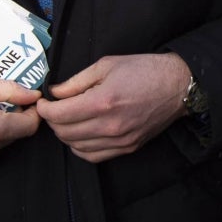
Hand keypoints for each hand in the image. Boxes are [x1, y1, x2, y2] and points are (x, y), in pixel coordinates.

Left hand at [40, 53, 191, 162]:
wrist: (177, 86)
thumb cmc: (144, 70)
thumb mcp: (106, 65)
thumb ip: (76, 81)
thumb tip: (54, 93)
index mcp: (102, 101)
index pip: (58, 115)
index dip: (44, 109)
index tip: (44, 102)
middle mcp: (110, 125)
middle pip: (64, 133)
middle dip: (53, 121)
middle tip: (54, 109)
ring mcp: (119, 140)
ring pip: (76, 147)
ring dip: (65, 135)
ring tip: (68, 120)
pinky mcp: (127, 148)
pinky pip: (93, 156)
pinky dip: (81, 148)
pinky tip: (82, 134)